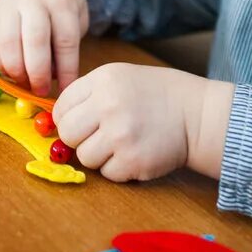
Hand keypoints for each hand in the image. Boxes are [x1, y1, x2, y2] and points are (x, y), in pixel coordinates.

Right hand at [0, 0, 87, 94]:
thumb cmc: (62, 2)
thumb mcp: (76, 16)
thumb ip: (67, 45)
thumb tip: (54, 79)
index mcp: (61, 2)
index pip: (65, 40)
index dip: (66, 69)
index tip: (67, 89)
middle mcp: (34, 1)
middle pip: (34, 40)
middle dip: (38, 72)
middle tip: (41, 90)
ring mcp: (10, 6)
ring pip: (8, 43)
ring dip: (16, 71)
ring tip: (25, 83)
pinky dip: (1, 64)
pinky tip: (12, 73)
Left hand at [53, 64, 233, 181]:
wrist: (196, 114)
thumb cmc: (156, 95)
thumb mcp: (121, 78)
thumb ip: (89, 94)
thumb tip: (54, 121)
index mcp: (104, 80)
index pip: (62, 106)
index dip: (68, 118)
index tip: (81, 122)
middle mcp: (109, 105)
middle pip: (67, 134)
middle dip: (79, 139)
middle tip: (100, 135)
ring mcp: (121, 135)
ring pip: (85, 157)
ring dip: (99, 156)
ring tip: (122, 143)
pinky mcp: (132, 161)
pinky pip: (107, 173)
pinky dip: (118, 168)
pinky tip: (135, 153)